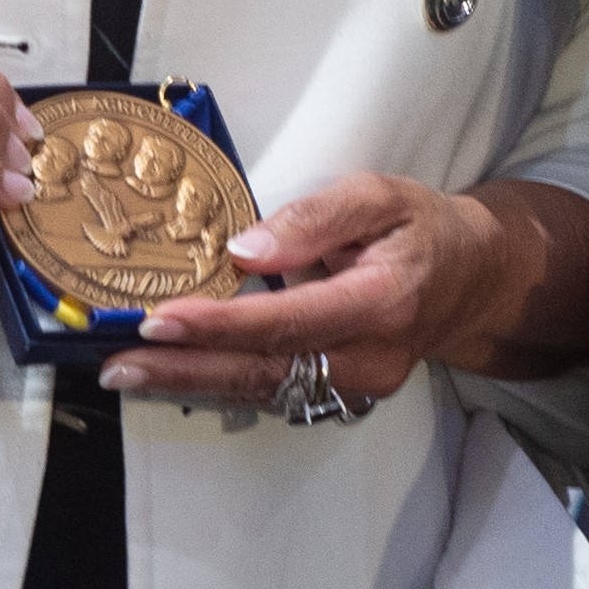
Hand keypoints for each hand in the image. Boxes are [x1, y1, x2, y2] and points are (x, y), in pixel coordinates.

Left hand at [115, 172, 588, 408]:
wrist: (473, 280)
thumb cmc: (422, 227)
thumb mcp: (381, 194)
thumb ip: (317, 217)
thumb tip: (245, 249)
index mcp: (380, 301)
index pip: (288, 320)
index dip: (221, 324)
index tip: (161, 319)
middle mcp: (366, 359)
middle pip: (263, 371)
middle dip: (184, 369)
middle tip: (116, 364)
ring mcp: (355, 387)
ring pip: (262, 390)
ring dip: (191, 380)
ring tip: (126, 370)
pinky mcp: (340, 394)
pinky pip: (274, 391)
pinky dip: (220, 380)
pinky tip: (175, 370)